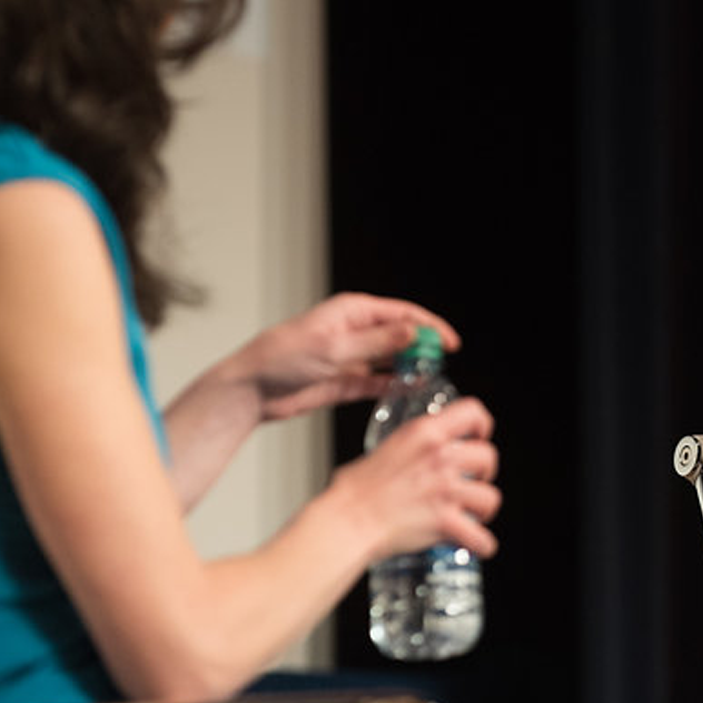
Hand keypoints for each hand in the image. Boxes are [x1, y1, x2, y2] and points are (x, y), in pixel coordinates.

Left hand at [233, 293, 459, 421]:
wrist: (251, 389)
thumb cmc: (280, 358)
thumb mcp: (333, 348)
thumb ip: (376, 342)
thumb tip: (411, 332)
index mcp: (352, 312)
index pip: (402, 314)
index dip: (429, 326)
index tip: (450, 342)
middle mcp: (354, 331)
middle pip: (400, 336)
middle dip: (422, 348)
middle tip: (440, 365)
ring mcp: (351, 356)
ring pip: (391, 360)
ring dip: (409, 368)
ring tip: (430, 379)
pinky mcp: (344, 380)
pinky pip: (377, 381)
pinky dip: (393, 385)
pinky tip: (408, 391)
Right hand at [344, 395, 501, 558]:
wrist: (347, 521)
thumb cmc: (353, 491)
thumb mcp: (384, 450)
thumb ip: (410, 449)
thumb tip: (414, 457)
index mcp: (424, 433)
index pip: (473, 412)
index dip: (482, 425)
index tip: (480, 436)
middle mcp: (440, 457)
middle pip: (488, 457)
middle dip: (483, 473)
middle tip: (471, 482)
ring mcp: (445, 489)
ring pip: (490, 497)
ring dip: (483, 508)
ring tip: (472, 514)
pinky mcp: (445, 521)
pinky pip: (481, 537)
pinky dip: (482, 544)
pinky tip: (477, 544)